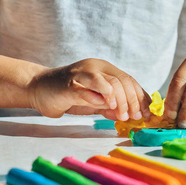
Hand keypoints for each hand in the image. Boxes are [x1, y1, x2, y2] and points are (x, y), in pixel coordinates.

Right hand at [28, 58, 150, 119]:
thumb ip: (112, 106)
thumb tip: (132, 115)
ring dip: (120, 101)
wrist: (39, 88)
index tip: (146, 113)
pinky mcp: (69, 83)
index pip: (129, 80)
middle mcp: (96, 67)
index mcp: (105, 69)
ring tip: (122, 115)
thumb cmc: (69, 96)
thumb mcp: (95, 101)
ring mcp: (83, 73)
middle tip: (134, 117)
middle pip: (123, 81)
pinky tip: (104, 107)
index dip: (140, 97)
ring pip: (110, 83)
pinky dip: (100, 98)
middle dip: (132, 101)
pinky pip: (89, 88)